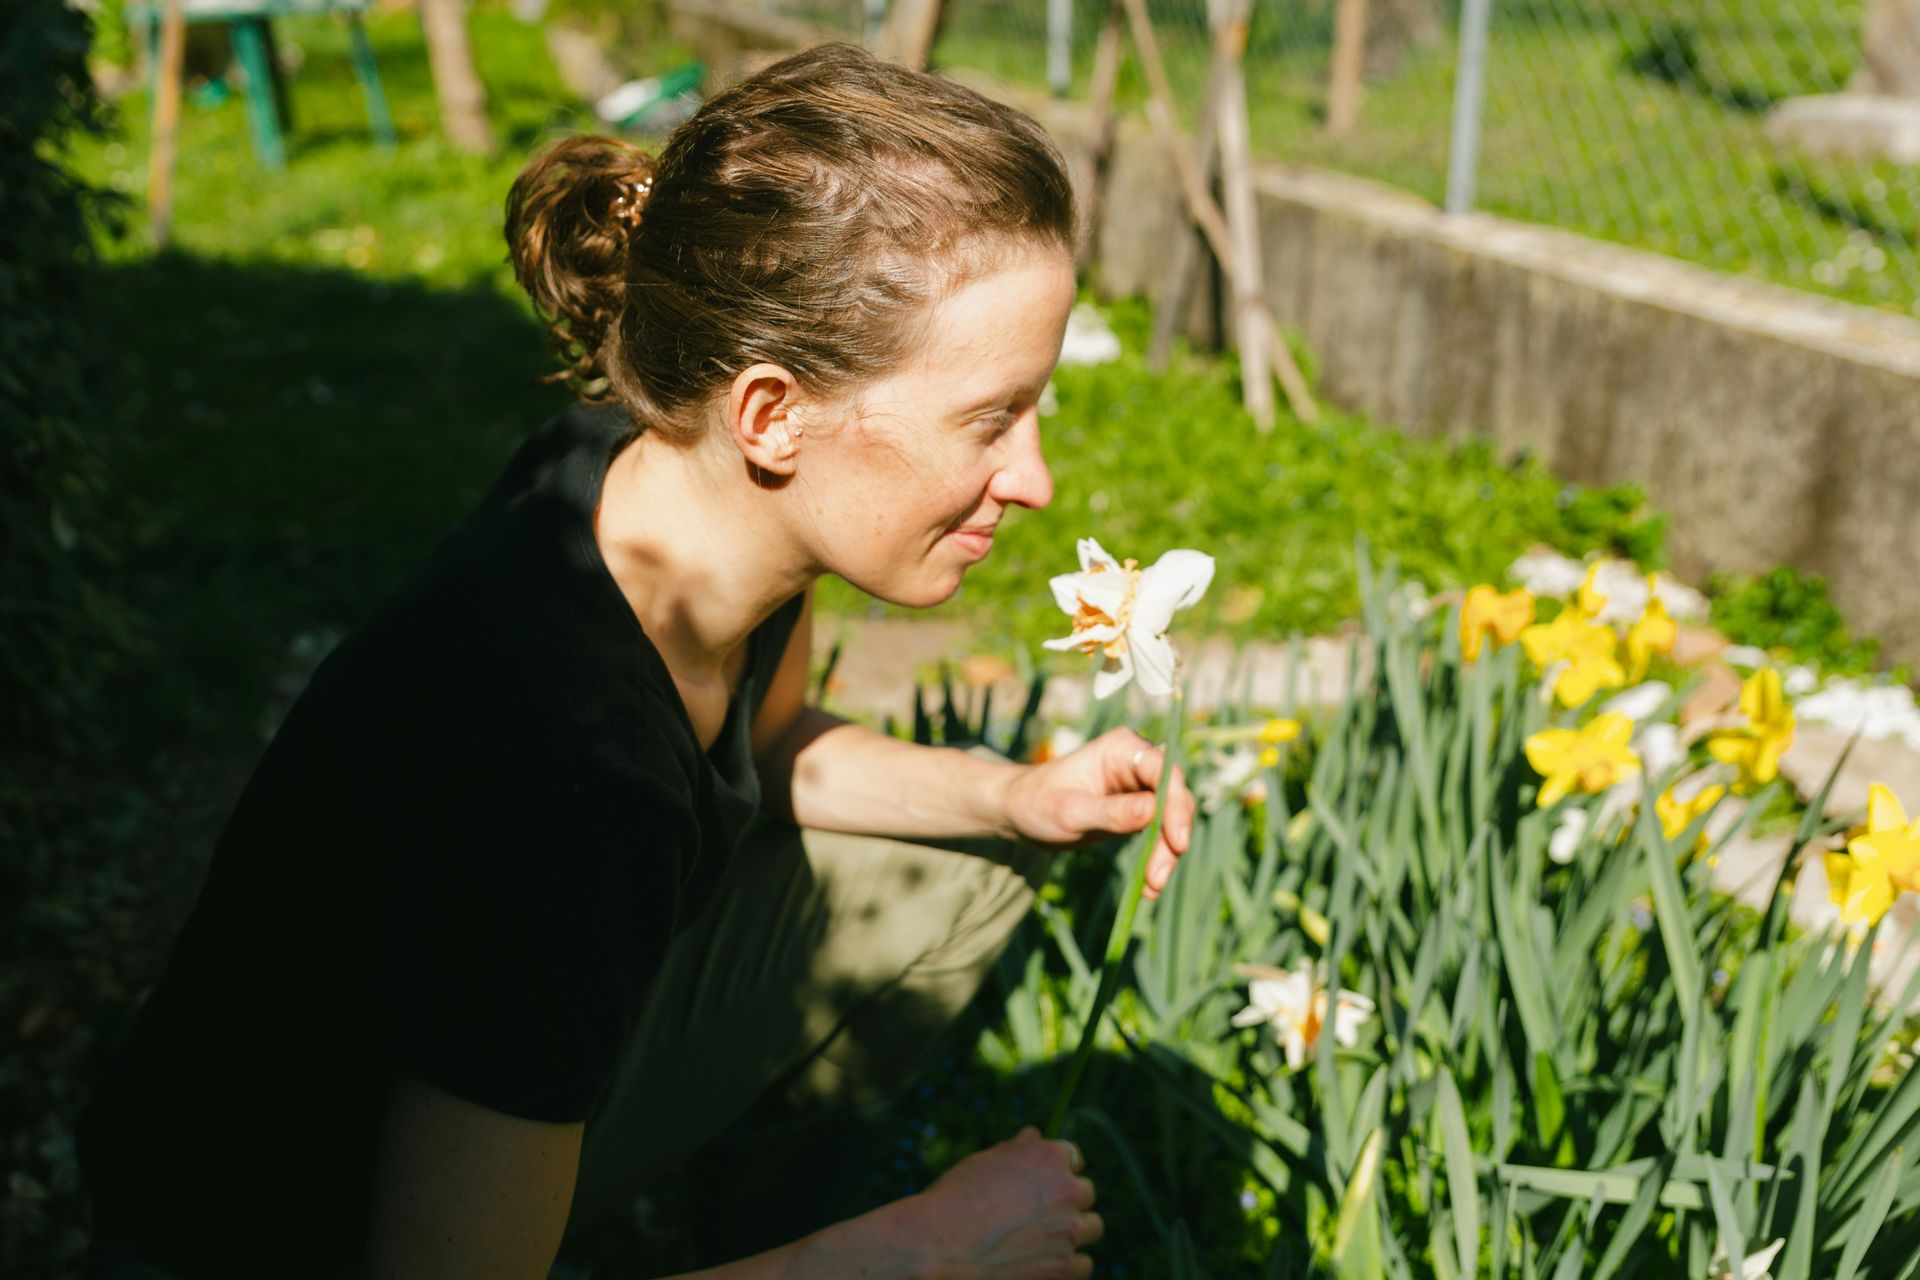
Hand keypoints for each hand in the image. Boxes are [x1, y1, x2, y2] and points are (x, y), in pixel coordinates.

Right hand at [898, 1127, 1101, 1277]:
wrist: (940, 1243)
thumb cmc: (956, 1196)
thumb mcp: (985, 1162)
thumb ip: (1017, 1150)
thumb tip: (1033, 1134)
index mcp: (1051, 1156)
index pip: (1074, 1158)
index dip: (1058, 1171)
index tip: (1042, 1184)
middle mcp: (1067, 1190)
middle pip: (1086, 1193)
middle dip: (1067, 1200)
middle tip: (1038, 1213)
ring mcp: (1069, 1229)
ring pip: (1092, 1227)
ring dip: (1075, 1230)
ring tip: (1045, 1238)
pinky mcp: (1064, 1266)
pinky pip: (1084, 1264)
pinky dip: (1071, 1264)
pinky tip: (1048, 1261)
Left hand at [1001, 727, 1196, 899]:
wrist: (1019, 813)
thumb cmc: (1037, 803)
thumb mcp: (1070, 812)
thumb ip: (1111, 812)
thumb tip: (1154, 811)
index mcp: (1121, 749)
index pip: (1163, 771)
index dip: (1176, 805)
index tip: (1177, 842)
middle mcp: (1137, 763)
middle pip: (1173, 799)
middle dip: (1170, 838)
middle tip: (1158, 876)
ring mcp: (1139, 787)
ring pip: (1170, 820)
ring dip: (1165, 854)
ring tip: (1151, 888)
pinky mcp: (1138, 811)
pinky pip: (1158, 834)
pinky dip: (1156, 859)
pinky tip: (1147, 887)